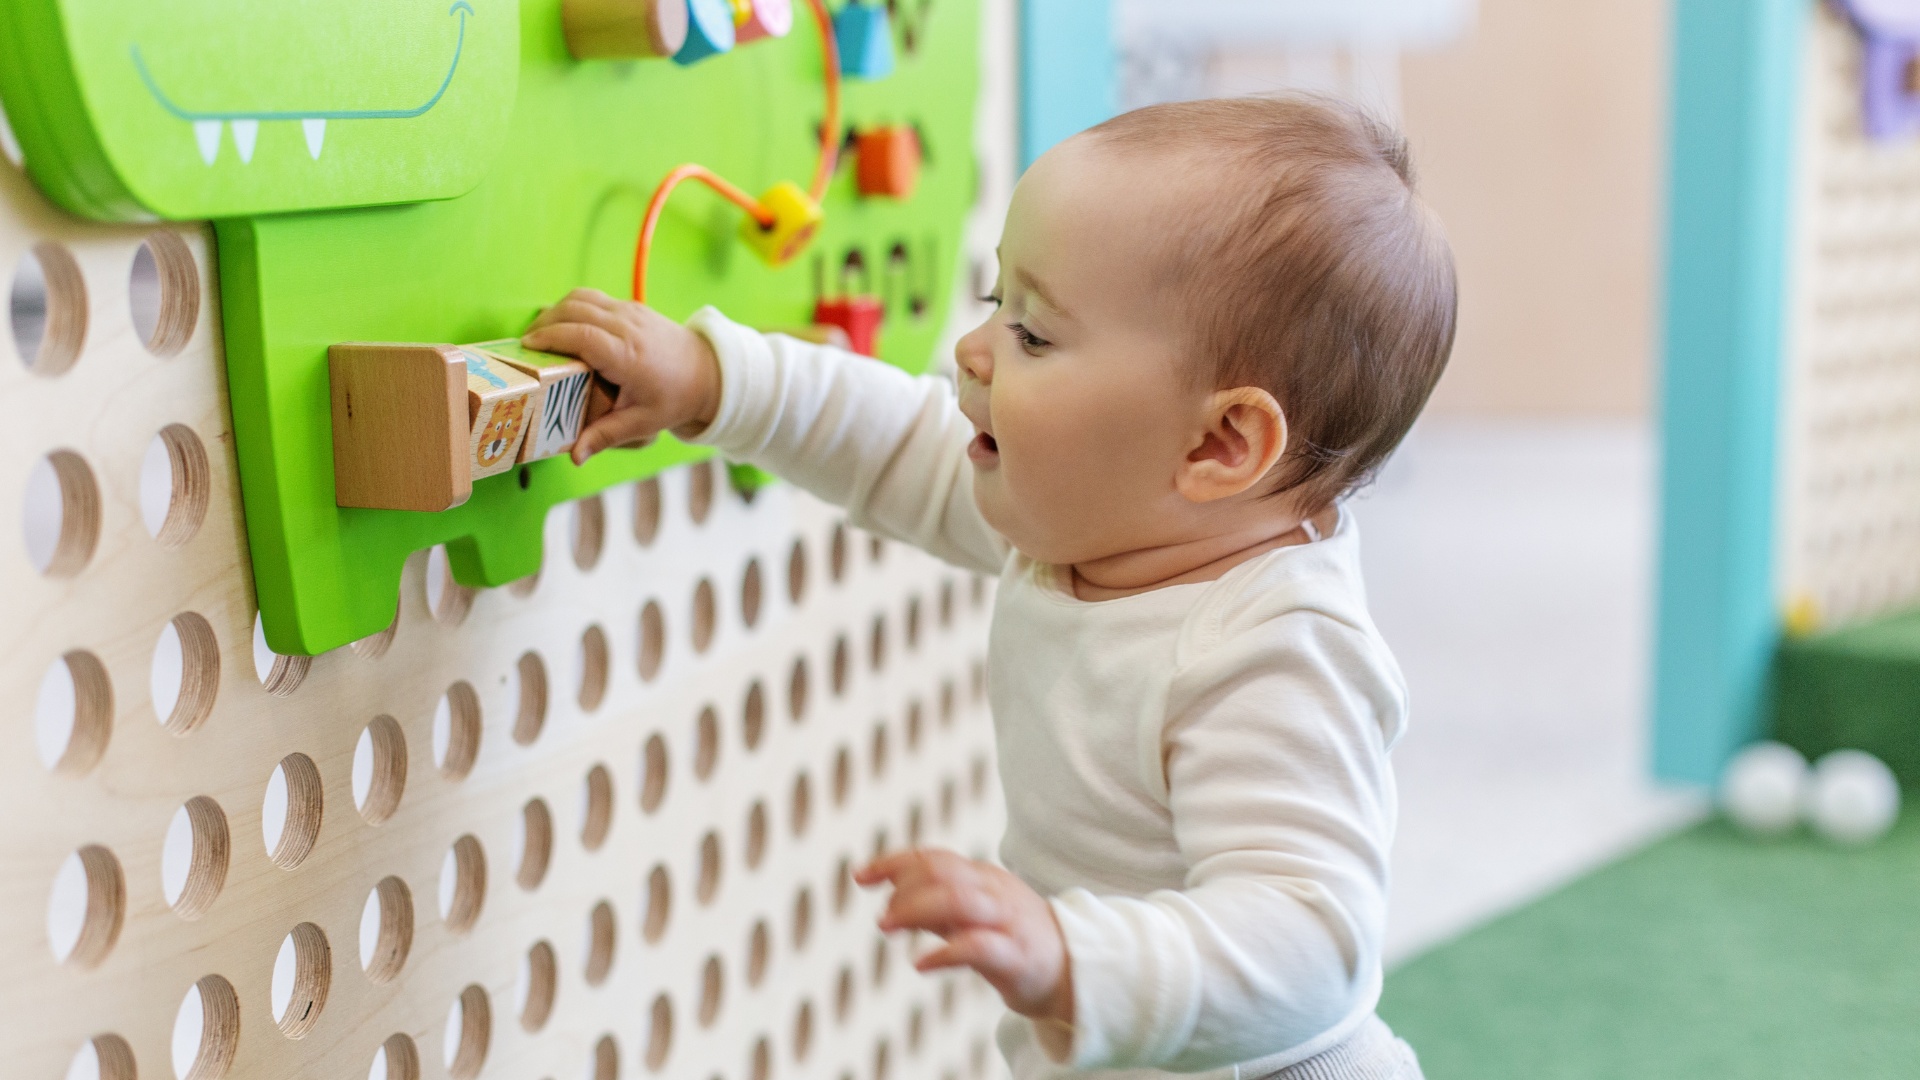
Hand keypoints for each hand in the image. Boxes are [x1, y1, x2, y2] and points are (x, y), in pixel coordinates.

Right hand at [520, 288, 722, 463]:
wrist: (708, 372)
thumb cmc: (675, 398)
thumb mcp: (642, 423)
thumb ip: (605, 436)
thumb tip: (574, 456)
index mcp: (628, 355)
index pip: (581, 335)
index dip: (550, 337)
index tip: (527, 346)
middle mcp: (628, 327)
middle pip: (575, 310)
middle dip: (544, 323)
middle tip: (525, 345)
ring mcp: (631, 312)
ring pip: (582, 298)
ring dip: (556, 311)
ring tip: (540, 334)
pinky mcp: (632, 306)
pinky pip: (593, 298)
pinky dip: (572, 307)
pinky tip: (563, 327)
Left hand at [856, 848, 1073, 1027]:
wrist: (1075, 970)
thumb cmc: (1015, 941)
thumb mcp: (973, 916)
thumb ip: (937, 906)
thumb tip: (891, 899)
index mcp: (982, 877)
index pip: (934, 857)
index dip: (894, 862)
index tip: (860, 876)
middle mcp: (993, 891)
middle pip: (943, 872)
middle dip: (903, 887)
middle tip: (882, 918)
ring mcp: (1006, 920)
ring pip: (958, 900)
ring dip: (916, 909)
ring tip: (887, 926)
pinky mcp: (1016, 955)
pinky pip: (977, 946)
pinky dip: (944, 952)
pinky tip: (921, 963)